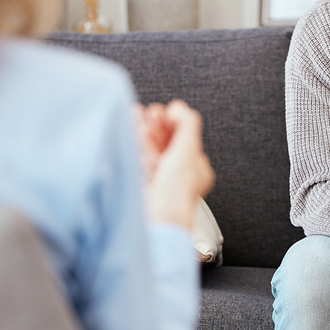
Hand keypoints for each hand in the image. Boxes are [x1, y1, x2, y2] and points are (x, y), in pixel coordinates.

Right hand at [134, 100, 214, 228]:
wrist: (156, 221)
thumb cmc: (175, 193)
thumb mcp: (187, 151)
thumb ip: (187, 125)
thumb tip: (179, 108)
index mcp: (197, 170)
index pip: (186, 141)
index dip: (175, 123)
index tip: (166, 111)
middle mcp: (179, 176)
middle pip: (168, 143)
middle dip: (158, 125)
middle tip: (151, 110)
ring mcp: (159, 181)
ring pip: (152, 149)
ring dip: (145, 129)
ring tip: (137, 112)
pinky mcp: (141, 185)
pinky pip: (139, 157)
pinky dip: (136, 140)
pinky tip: (133, 126)